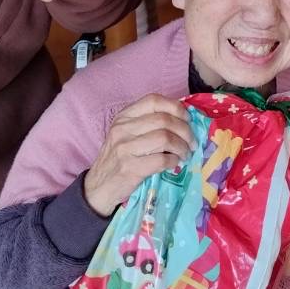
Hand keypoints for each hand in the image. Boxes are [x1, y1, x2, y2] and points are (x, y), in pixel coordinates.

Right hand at [83, 94, 195, 215]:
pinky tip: (174, 163)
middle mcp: (122, 129)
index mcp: (124, 117)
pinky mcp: (130, 168)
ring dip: (182, 147)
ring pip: (165, 138)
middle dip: (185, 131)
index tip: (187, 119)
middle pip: (164, 120)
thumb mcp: (125, 135)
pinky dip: (174, 161)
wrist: (98, 187)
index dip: (176, 108)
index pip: (154, 101)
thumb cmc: (117, 159)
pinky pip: (162, 159)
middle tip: (191, 142)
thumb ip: (147, 124)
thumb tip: (183, 120)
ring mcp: (125, 148)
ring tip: (185, 154)